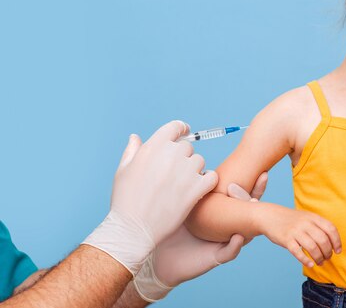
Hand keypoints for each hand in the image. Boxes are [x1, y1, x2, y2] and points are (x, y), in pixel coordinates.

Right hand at [83, 120, 218, 274]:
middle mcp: (170, 156)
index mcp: (153, 147)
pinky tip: (198, 188)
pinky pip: (212, 176)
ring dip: (194, 170)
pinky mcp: (196, 189)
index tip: (184, 133)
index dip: (181, 129)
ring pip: (200, 161)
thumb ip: (132, 151)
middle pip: (187, 146)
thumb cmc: (125, 200)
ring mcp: (185, 172)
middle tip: (174, 173)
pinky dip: (207, 181)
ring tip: (180, 185)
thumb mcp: (123, 171)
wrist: (133, 229)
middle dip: (182, 157)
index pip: (174, 127)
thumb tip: (136, 137)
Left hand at [133, 173, 267, 301]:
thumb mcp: (174, 193)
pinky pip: (231, 250)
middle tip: (262, 176)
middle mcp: (225, 221)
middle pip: (249, 206)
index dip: (253, 179)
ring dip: (250, 214)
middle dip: (258, 190)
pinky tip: (239, 235)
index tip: (260, 167)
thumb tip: (179, 147)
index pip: (240, 189)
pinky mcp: (218, 255)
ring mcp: (223, 238)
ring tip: (252, 201)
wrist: (153, 250)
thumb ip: (181, 173)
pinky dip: (236, 244)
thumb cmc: (162, 219)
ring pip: (246, 227)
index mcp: (219, 206)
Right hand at [254, 203, 340, 267]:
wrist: (270, 216)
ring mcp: (295, 231)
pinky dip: (305, 260)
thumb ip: (319, 226)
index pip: (330, 229)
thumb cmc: (292, 220)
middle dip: (328, 252)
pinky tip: (310, 264)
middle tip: (327, 258)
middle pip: (323, 240)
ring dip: (319, 258)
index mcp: (313, 217)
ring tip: (320, 262)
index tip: (338, 251)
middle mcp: (305, 223)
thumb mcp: (307, 217)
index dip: (337, 241)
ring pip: (312, 248)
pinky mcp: (286, 239)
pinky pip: (298, 252)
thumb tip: (333, 243)